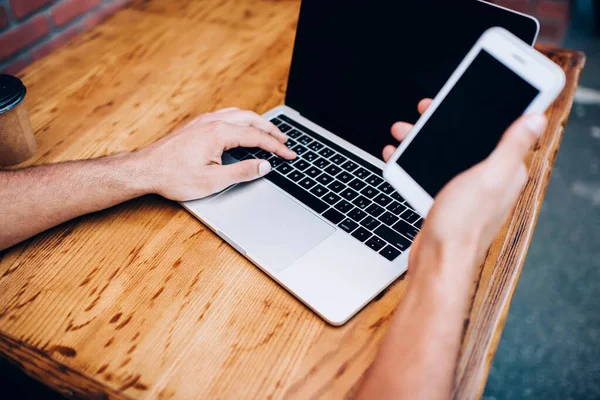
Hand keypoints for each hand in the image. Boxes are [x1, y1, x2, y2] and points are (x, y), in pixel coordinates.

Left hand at [134, 107, 295, 200]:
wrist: (145, 170)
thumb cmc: (174, 176)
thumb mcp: (213, 180)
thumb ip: (242, 171)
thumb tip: (264, 165)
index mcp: (219, 133)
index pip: (257, 137)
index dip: (277, 147)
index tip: (289, 154)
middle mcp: (212, 121)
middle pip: (251, 119)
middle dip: (271, 130)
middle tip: (285, 141)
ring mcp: (202, 121)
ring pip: (238, 114)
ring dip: (256, 122)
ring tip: (268, 132)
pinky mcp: (195, 125)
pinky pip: (226, 115)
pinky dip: (241, 120)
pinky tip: (242, 129)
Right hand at [384, 100, 546, 275]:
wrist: (436, 262)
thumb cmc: (462, 225)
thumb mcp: (489, 178)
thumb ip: (512, 146)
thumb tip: (536, 119)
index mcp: (506, 171)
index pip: (502, 130)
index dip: (485, 110)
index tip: (464, 95)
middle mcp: (489, 180)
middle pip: (468, 140)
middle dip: (443, 123)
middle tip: (425, 110)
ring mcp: (467, 192)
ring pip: (446, 154)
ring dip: (423, 140)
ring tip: (402, 133)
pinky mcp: (447, 201)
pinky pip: (432, 172)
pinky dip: (415, 162)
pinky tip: (399, 158)